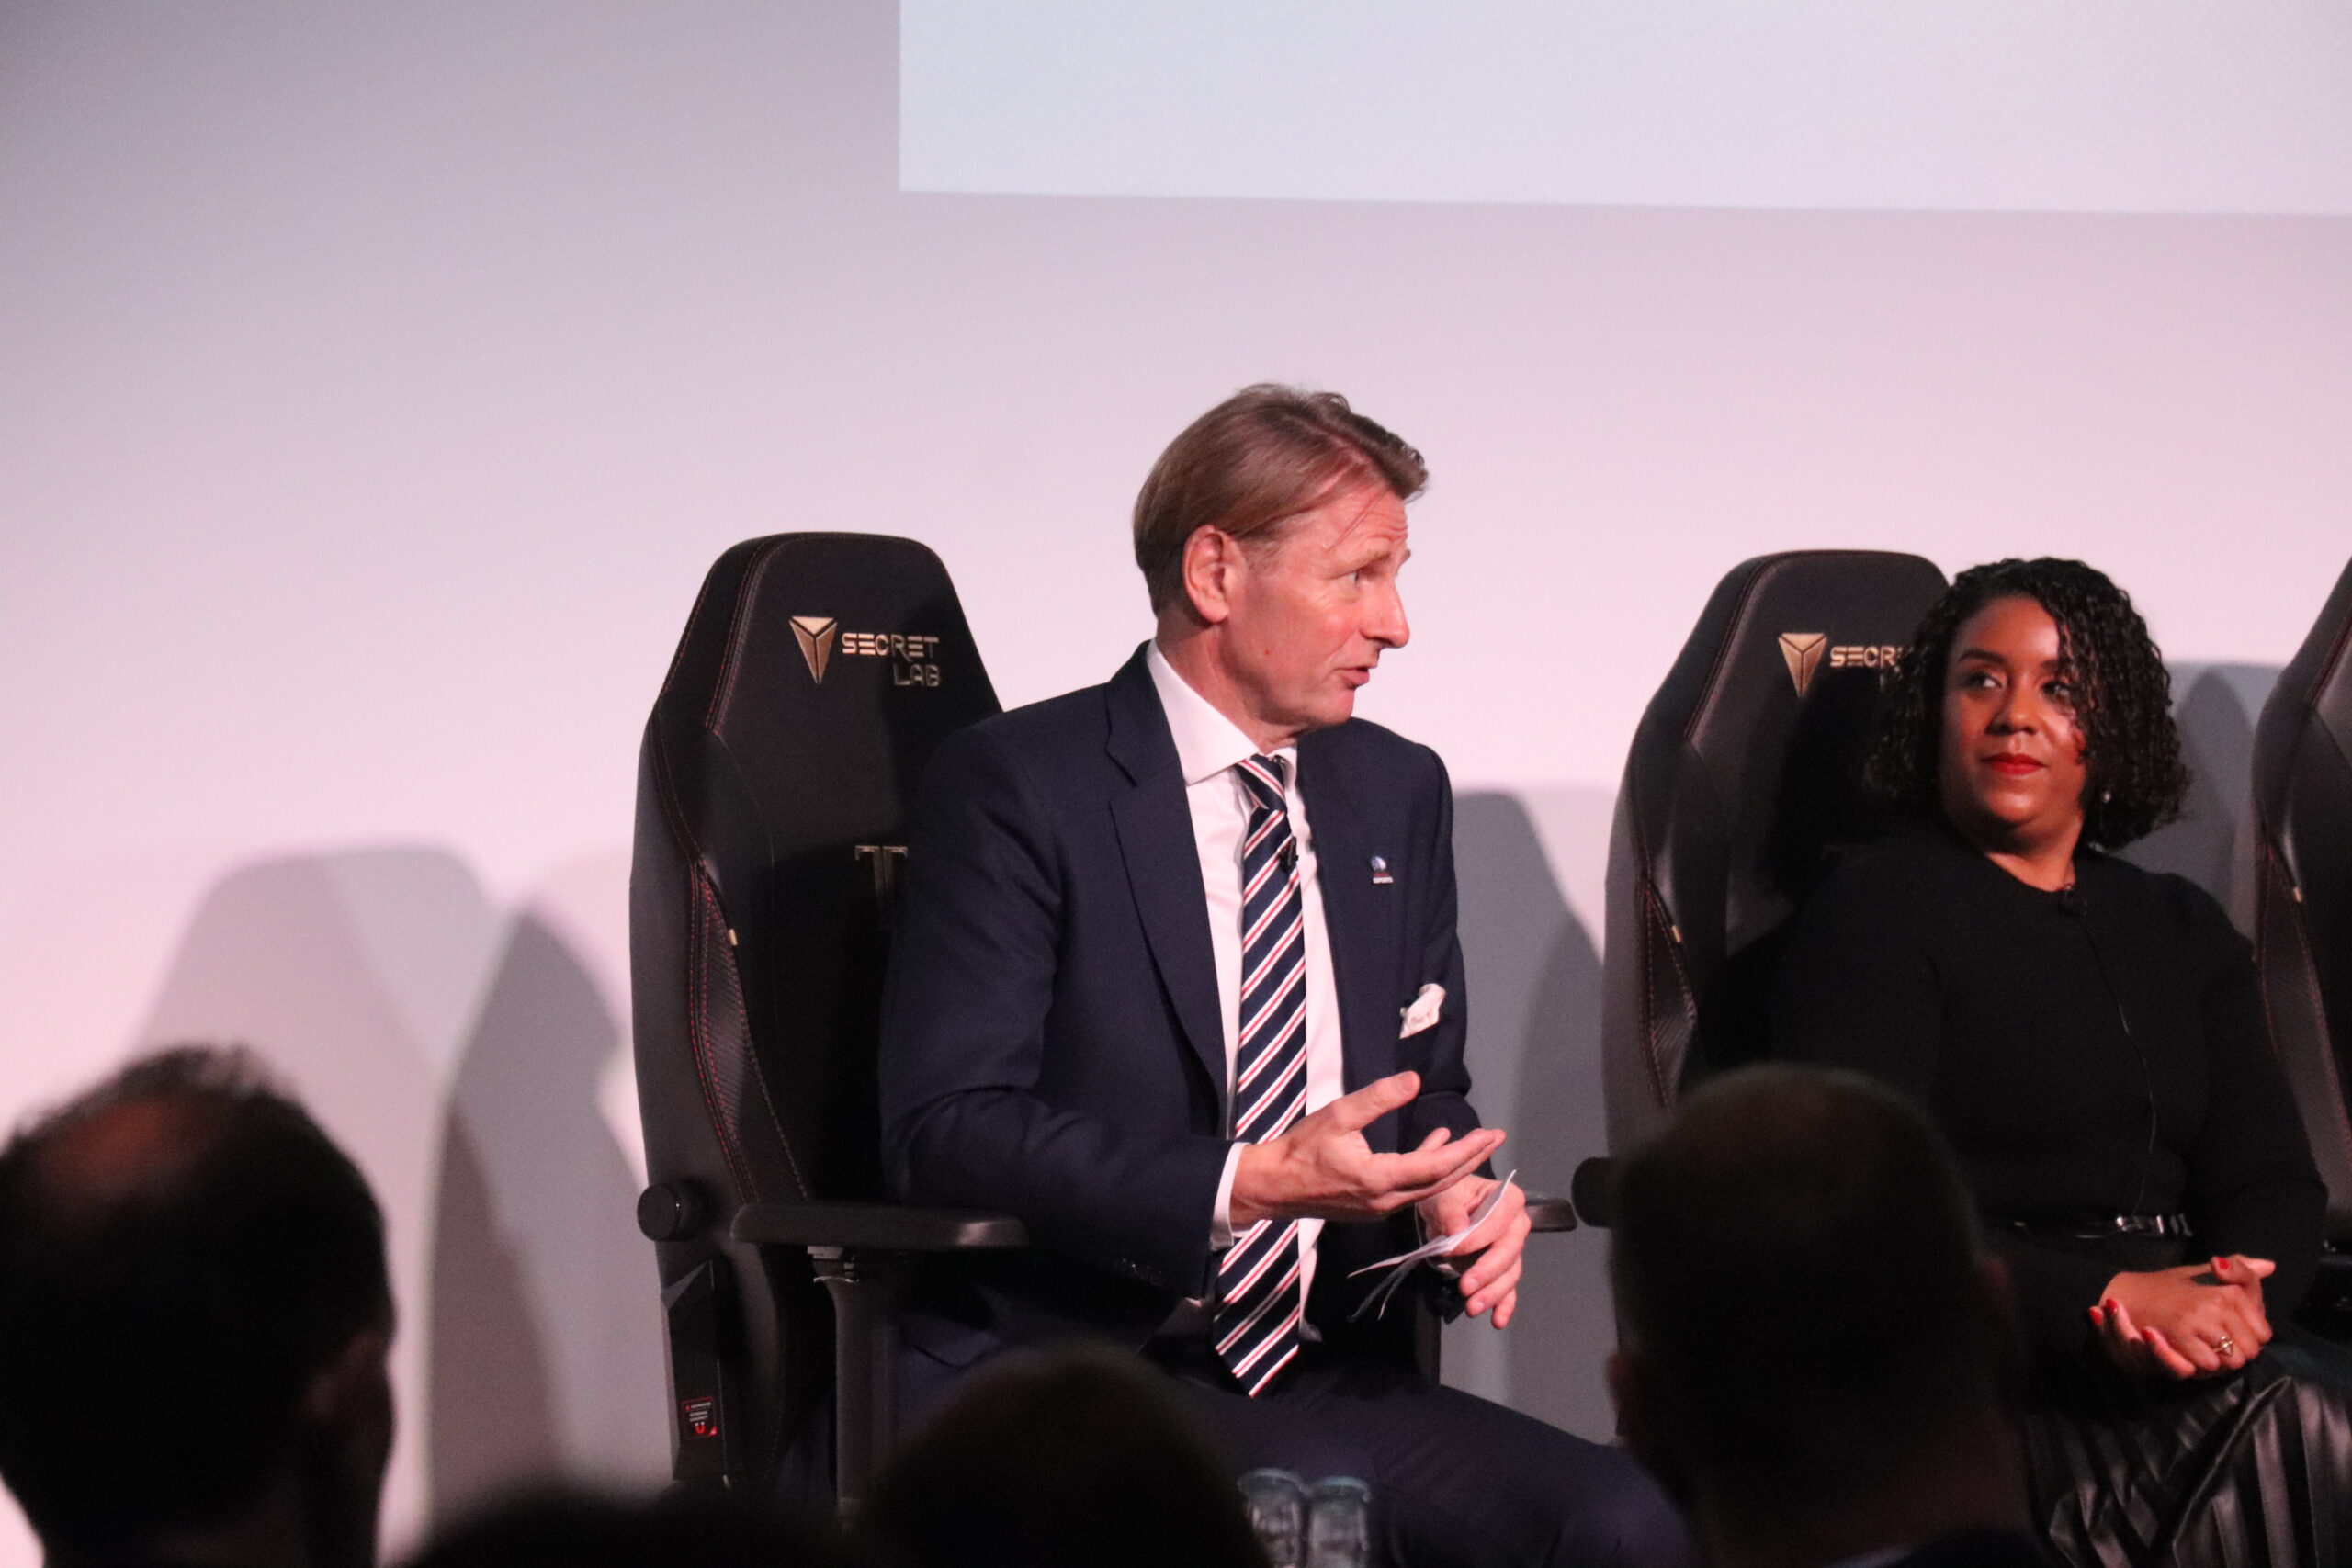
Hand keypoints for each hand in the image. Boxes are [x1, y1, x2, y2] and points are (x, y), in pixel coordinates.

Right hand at [1230, 1072, 1503, 1228]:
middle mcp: (1386, 1200)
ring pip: (1429, 1189)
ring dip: (1453, 1166)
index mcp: (1380, 1178)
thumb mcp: (1339, 1114)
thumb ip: (1378, 1098)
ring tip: (1474, 1143)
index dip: (1467, 1150)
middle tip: (1495, 1138)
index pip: (1437, 1166)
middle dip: (1471, 1158)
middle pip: (1441, 1183)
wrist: (1273, 1185)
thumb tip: (1414, 1081)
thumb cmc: (1301, 1148)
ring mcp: (1380, 1208)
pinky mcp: (1373, 1207)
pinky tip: (1433, 1147)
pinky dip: (1430, 1170)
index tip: (1491, 1134)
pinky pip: (1413, 1191)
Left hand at [1417, 1173, 1528, 1327]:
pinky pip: (1509, 1289)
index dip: (1479, 1237)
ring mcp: (1512, 1249)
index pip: (1499, 1220)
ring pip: (1509, 1274)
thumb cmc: (1448, 1194)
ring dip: (1493, 1294)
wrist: (1444, 1207)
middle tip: (1465, 1288)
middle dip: (1487, 1273)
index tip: (1454, 1249)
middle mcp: (1517, 1224)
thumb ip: (1450, 1210)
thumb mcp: (1442, 1195)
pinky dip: (1504, 1305)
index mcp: (1507, 1198)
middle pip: (1509, 1251)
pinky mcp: (1503, 1270)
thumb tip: (1458, 1230)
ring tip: (1473, 1308)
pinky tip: (1497, 1320)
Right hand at [2088, 1255, 2275, 1378]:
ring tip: (2204, 1354)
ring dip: (2221, 1364)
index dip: (2249, 1340)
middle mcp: (2218, 1302)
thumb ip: (2239, 1272)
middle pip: (2251, 1350)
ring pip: (2233, 1360)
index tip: (2230, 1336)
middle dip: (2237, 1355)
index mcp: (2229, 1290)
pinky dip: (2202, 1367)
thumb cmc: (2167, 1287)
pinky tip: (2190, 1357)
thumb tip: (2270, 1266)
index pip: (2263, 1332)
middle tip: (2216, 1349)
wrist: (2126, 1293)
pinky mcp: (2181, 1333)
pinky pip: (2209, 1363)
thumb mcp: (2203, 1275)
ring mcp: (2200, 1317)